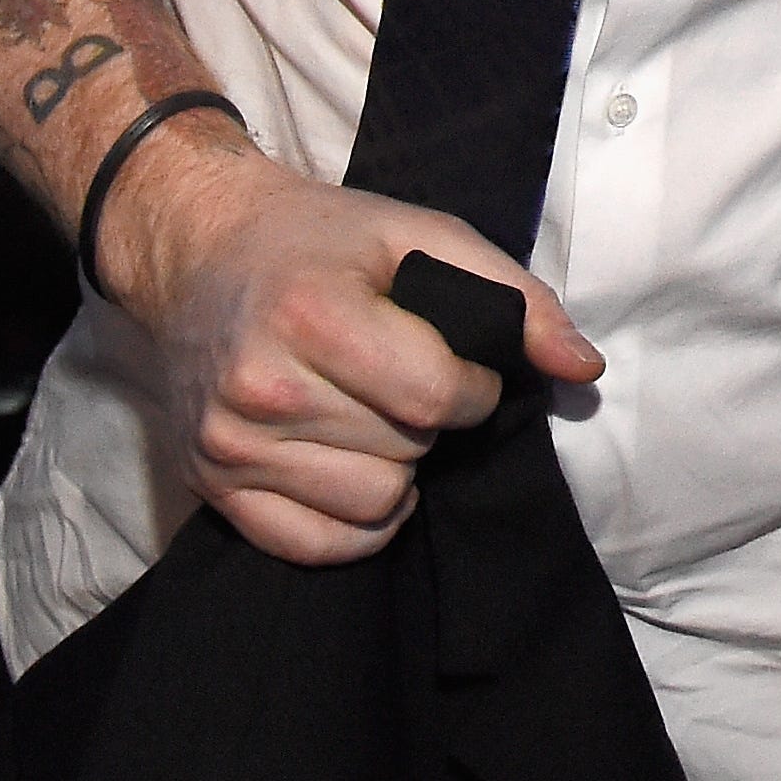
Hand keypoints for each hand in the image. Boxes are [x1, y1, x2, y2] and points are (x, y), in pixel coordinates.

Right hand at [99, 132, 604, 564]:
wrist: (197, 249)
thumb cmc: (320, 239)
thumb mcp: (420, 234)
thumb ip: (513, 296)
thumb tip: (584, 368)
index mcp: (313, 312)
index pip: (437, 395)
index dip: (474, 386)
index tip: (461, 363)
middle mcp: (262, 386)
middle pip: (407, 451)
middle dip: (429, 419)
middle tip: (400, 375)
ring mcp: (230, 444)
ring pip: (373, 504)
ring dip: (396, 467)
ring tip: (374, 415)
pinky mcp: (212, 485)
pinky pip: (316, 546)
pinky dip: (357, 522)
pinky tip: (354, 465)